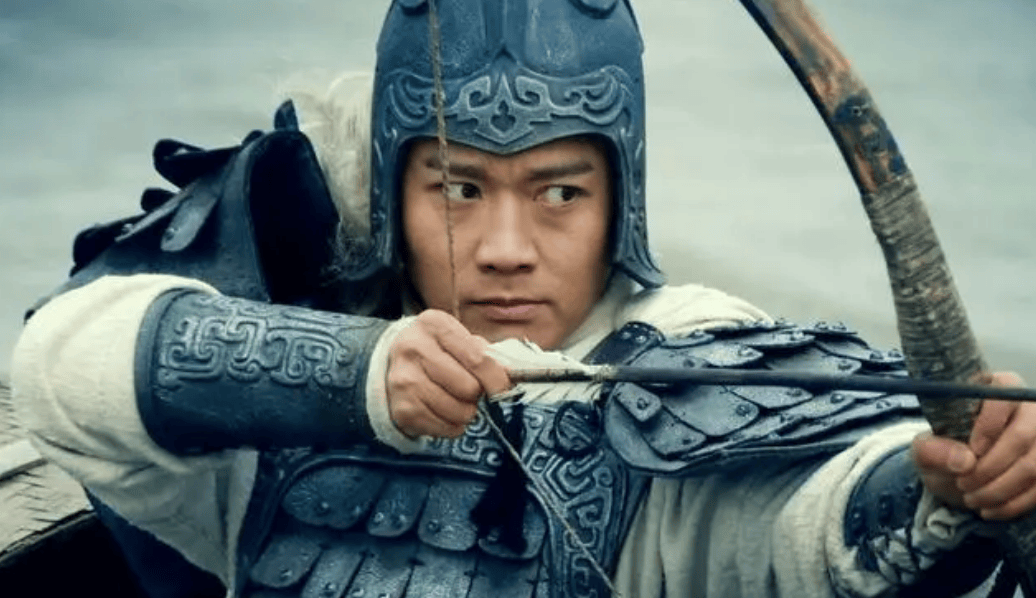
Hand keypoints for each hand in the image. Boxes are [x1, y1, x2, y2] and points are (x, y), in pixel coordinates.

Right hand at [386, 309, 511, 438]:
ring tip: (457, 401)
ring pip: (457, 410)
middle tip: (471, 390)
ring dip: (466, 412)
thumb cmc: (439, 351)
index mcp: (434, 325)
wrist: (396, 363)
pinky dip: (451, 426)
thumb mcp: (460, 340)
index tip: (504, 389)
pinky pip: (444, 427)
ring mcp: (403, 380)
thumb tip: (511, 376)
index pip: (477, 358)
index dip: (497, 379)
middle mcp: (414, 349)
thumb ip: (487, 355)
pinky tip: (444, 412)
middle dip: (477, 394)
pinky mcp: (401, 408)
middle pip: (468, 387)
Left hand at [912, 371, 1035, 519]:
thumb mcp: (925, 450)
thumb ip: (932, 450)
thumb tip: (964, 460)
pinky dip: (1014, 504)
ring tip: (972, 499)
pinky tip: (990, 509)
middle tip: (964, 484)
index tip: (970, 453)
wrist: (957, 477)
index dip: (987, 427)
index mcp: (993, 389)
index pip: (1002, 398)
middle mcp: (1027, 408)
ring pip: (1034, 465)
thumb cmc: (943, 452)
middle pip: (1022, 436)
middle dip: (990, 468)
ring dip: (1000, 489)